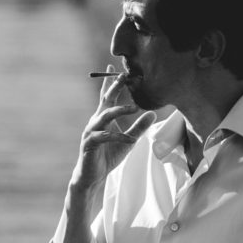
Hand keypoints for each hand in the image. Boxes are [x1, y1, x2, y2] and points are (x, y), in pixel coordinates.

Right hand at [73, 66, 153, 190]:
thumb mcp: (128, 140)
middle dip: (114, 87)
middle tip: (124, 76)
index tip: (114, 67)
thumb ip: (138, 127)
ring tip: (135, 108)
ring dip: (120, 111)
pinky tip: (130, 139)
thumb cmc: (108, 155)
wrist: (92, 175)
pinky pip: (105, 137)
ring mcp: (91, 131)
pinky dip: (119, 137)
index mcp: (103, 118)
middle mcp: (95, 121)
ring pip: (104, 116)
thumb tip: (153, 113)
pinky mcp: (90, 143)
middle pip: (105, 100)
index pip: (107, 96)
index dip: (110, 82)